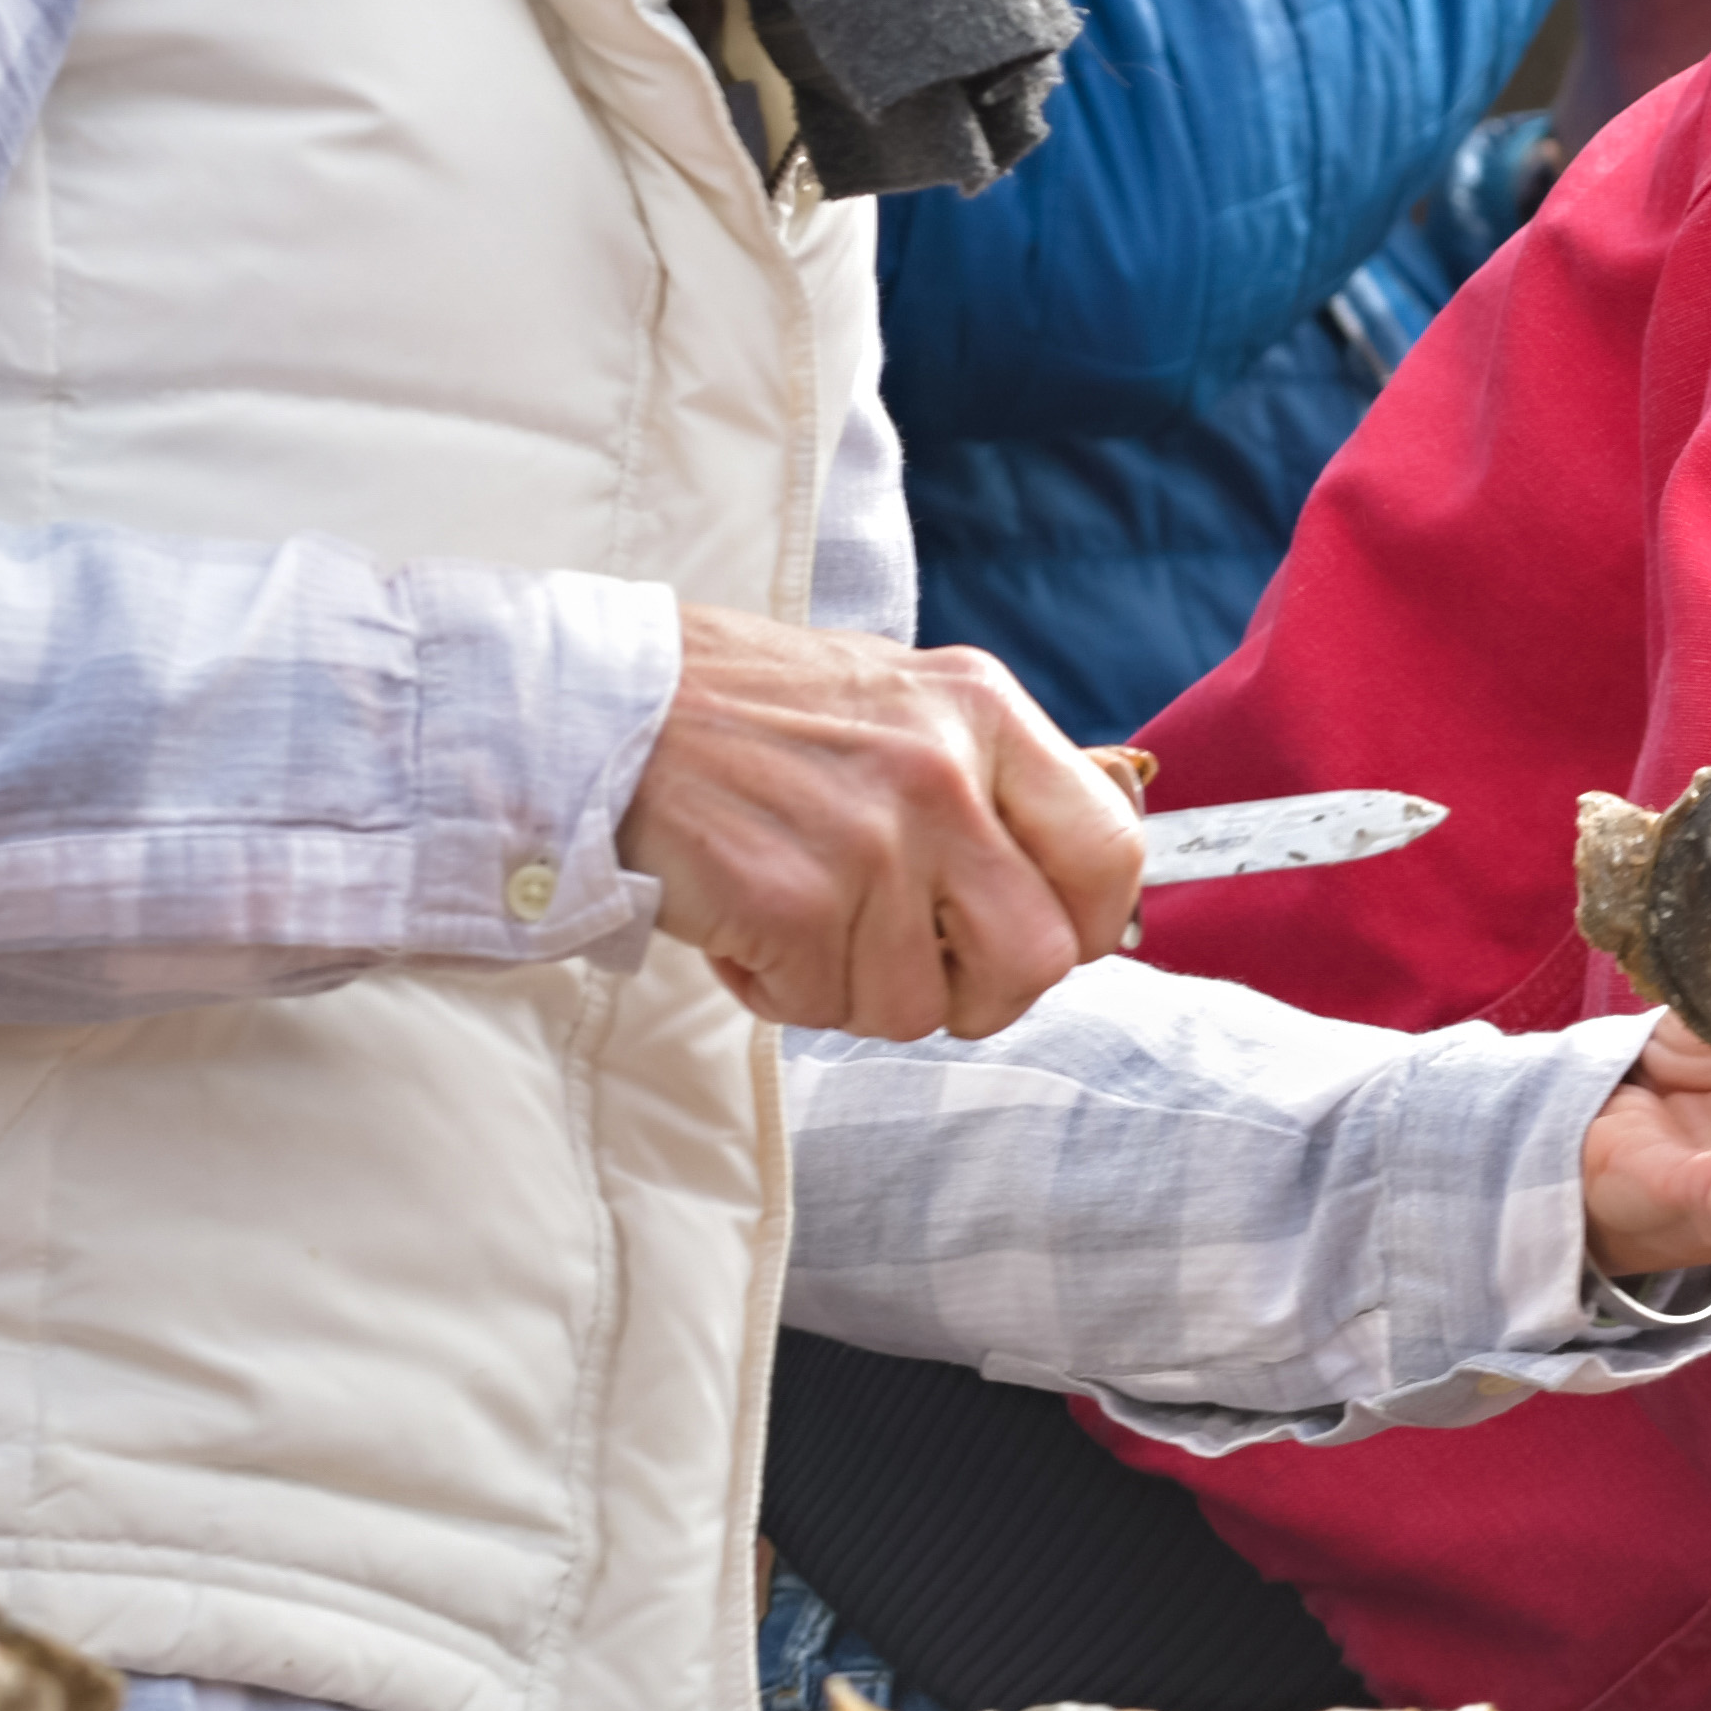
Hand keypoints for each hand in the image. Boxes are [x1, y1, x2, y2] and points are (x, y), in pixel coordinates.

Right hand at [620, 606, 1139, 1038]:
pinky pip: (826, 1008)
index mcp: (986, 714)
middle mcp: (943, 773)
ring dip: (856, 989)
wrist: (600, 703)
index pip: (1110, 854)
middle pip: (1037, 959)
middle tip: (910, 963)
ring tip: (803, 918)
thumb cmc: (751, 713)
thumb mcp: (904, 701)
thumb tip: (1082, 892)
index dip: (1082, 924)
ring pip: (921, 1005)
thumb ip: (994, 783)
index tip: (1030, 934)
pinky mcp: (790, 901)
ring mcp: (870, 841)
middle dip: (977, 990)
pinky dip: (782, 990)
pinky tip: (748, 925)